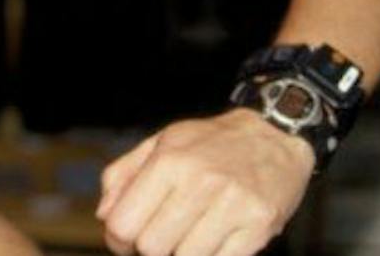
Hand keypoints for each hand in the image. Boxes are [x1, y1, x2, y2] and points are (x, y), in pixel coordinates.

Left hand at [96, 108, 314, 255]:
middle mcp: (200, 182)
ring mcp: (233, 205)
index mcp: (169, 161)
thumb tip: (105, 216)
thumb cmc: (210, 143)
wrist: (274, 136)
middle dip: (148, 250)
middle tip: (158, 241)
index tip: (126, 241)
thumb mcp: (161, 143)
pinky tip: (211, 243)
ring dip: (181, 255)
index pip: (124, 223)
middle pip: (152, 247)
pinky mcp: (260, 225)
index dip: (118, 241)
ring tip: (185, 239)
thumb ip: (124, 176)